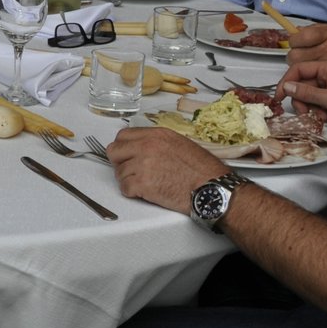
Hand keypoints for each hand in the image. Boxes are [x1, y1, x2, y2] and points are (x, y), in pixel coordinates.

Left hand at [104, 126, 229, 213]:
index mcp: (157, 135)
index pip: (123, 136)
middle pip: (114, 151)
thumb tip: (141, 147)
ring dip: (129, 180)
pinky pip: (124, 188)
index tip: (127, 155)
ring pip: (119, 172)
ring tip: (146, 184)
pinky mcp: (142, 184)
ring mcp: (143, 164)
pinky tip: (146, 192)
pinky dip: (132, 193)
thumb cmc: (203, 170)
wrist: (212, 189)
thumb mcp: (180, 144)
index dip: (124, 147)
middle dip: (120, 162)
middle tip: (131, 170)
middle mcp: (147, 146)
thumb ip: (157, 142)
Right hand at [277, 59, 326, 135]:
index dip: (286, 82)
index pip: (299, 69)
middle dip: (302, 100)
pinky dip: (320, 109)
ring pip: (311, 94)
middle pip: (304, 83)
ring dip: (311, 107)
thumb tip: (286, 87)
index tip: (279, 96)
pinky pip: (320, 99)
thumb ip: (307, 93)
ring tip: (320, 117)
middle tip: (305, 113)